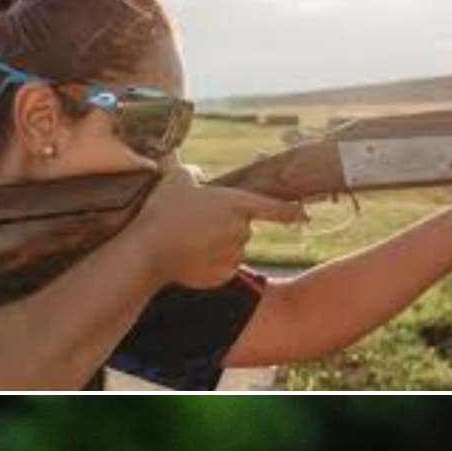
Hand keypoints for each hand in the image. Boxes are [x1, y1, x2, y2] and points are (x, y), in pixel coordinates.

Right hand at [130, 164, 307, 288]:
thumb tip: (197, 178)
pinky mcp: (221, 277)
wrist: (146, 252)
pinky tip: (187, 261)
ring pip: (232, 251)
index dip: (291, 211)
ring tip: (187, 245)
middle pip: (242, 230)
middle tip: (194, 227)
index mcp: (236, 204)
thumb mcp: (177, 178)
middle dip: (225, 228)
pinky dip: (208, 267)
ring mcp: (232, 256)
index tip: (305, 215)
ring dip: (216, 248)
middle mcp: (241, 231)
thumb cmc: (162, 212)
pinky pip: (221, 270)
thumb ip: (194, 174)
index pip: (274, 208)